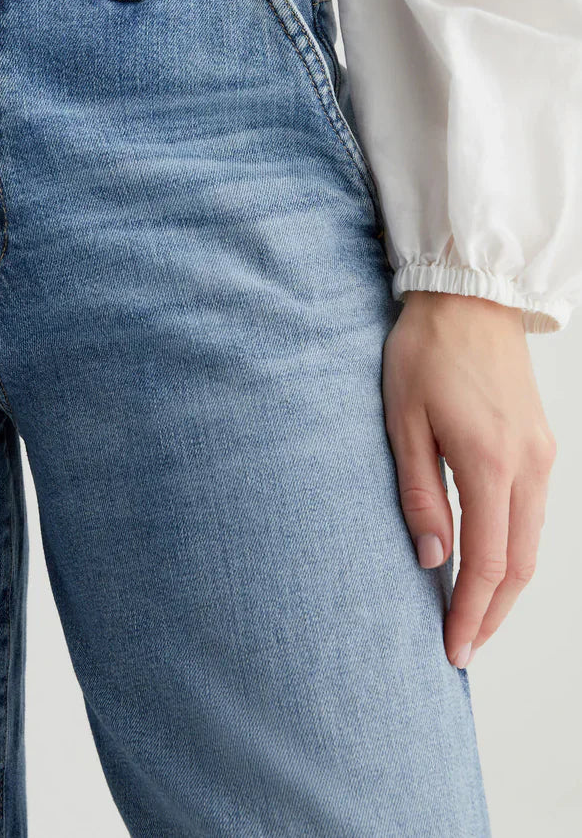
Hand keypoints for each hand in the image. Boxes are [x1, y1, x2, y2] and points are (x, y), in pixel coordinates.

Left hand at [381, 290, 556, 669]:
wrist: (468, 296)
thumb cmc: (425, 350)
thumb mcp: (403, 419)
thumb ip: (419, 491)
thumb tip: (432, 559)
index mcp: (489, 461)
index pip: (489, 562)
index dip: (471, 612)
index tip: (453, 648)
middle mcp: (528, 466)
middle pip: (520, 564)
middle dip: (493, 614)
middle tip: (462, 649)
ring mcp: (542, 455)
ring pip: (533, 544)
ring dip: (507, 588)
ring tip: (473, 618)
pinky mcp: (541, 445)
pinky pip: (535, 515)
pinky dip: (516, 551)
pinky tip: (492, 565)